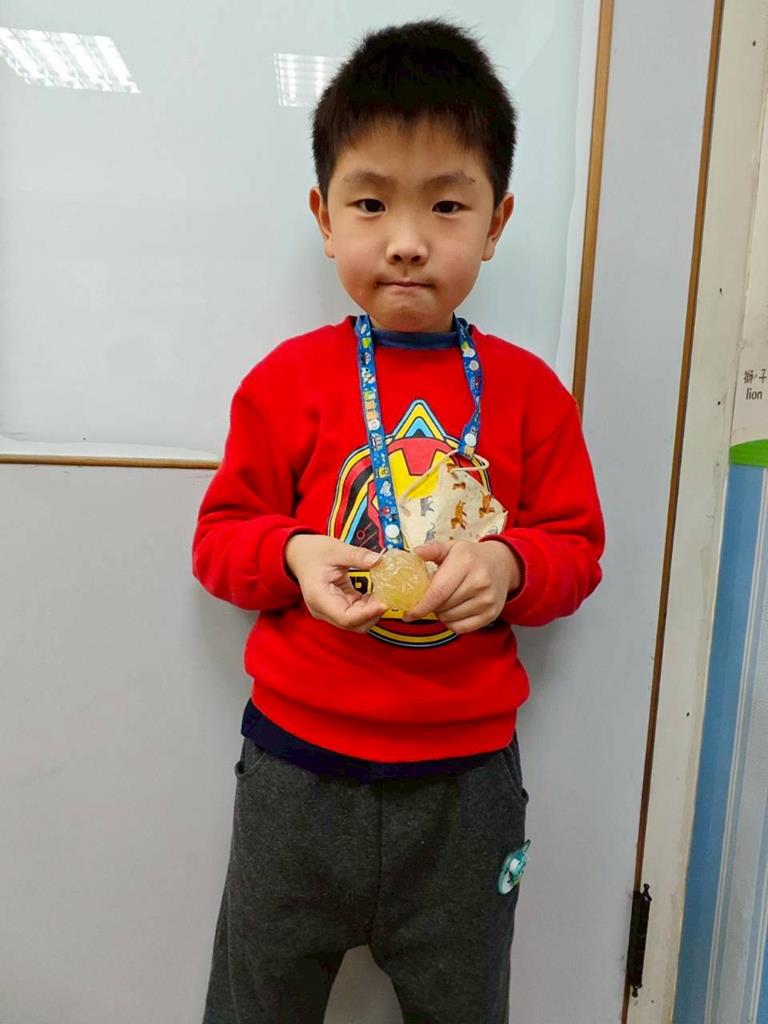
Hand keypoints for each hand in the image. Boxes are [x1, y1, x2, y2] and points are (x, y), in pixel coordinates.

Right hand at [284, 535, 386, 632]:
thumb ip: (357, 556)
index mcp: (319, 597)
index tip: (384, 603)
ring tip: (384, 593)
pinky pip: (356, 613)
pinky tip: (377, 592)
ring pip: (356, 622)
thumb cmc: (313, 552)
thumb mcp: (336, 549)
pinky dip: (369, 606)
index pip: (345, 617)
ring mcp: (330, 611)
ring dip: (372, 611)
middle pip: (353, 624)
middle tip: (388, 597)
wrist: (300, 555)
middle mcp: (323, 610)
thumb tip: (379, 560)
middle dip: (373, 614)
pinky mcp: (338, 607)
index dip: (367, 614)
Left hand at [402, 539, 522, 632]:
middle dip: (430, 607)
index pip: (437, 592)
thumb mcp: (452, 548)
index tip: (408, 613)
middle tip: (430, 599)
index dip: (420, 606)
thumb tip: (416, 553)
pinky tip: (453, 611)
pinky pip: (461, 628)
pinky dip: (452, 623)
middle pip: (442, 607)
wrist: (503, 565)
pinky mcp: (491, 614)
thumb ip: (432, 549)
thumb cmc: (471, 557)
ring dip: (441, 614)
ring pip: (450, 619)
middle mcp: (479, 582)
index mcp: (465, 563)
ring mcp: (487, 600)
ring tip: (445, 602)